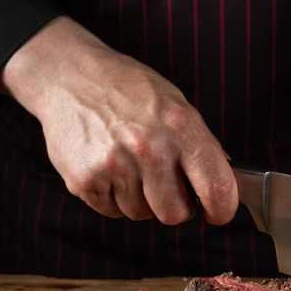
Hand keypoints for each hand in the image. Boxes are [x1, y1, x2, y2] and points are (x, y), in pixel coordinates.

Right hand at [0, 16, 236, 225]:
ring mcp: (114, 166)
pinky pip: (112, 212)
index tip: (219, 213)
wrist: (67, 76)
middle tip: (167, 185)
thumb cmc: (127, 90)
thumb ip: (200, 144)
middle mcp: (149, 148)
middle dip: (176, 206)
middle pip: (176, 213)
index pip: (217, 186)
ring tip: (130, 165)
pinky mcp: (85, 181)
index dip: (223, 209)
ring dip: (141, 199)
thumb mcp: (175, 104)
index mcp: (180, 127)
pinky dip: (113, 197)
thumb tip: (223, 182)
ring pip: (142, 214)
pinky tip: (109, 168)